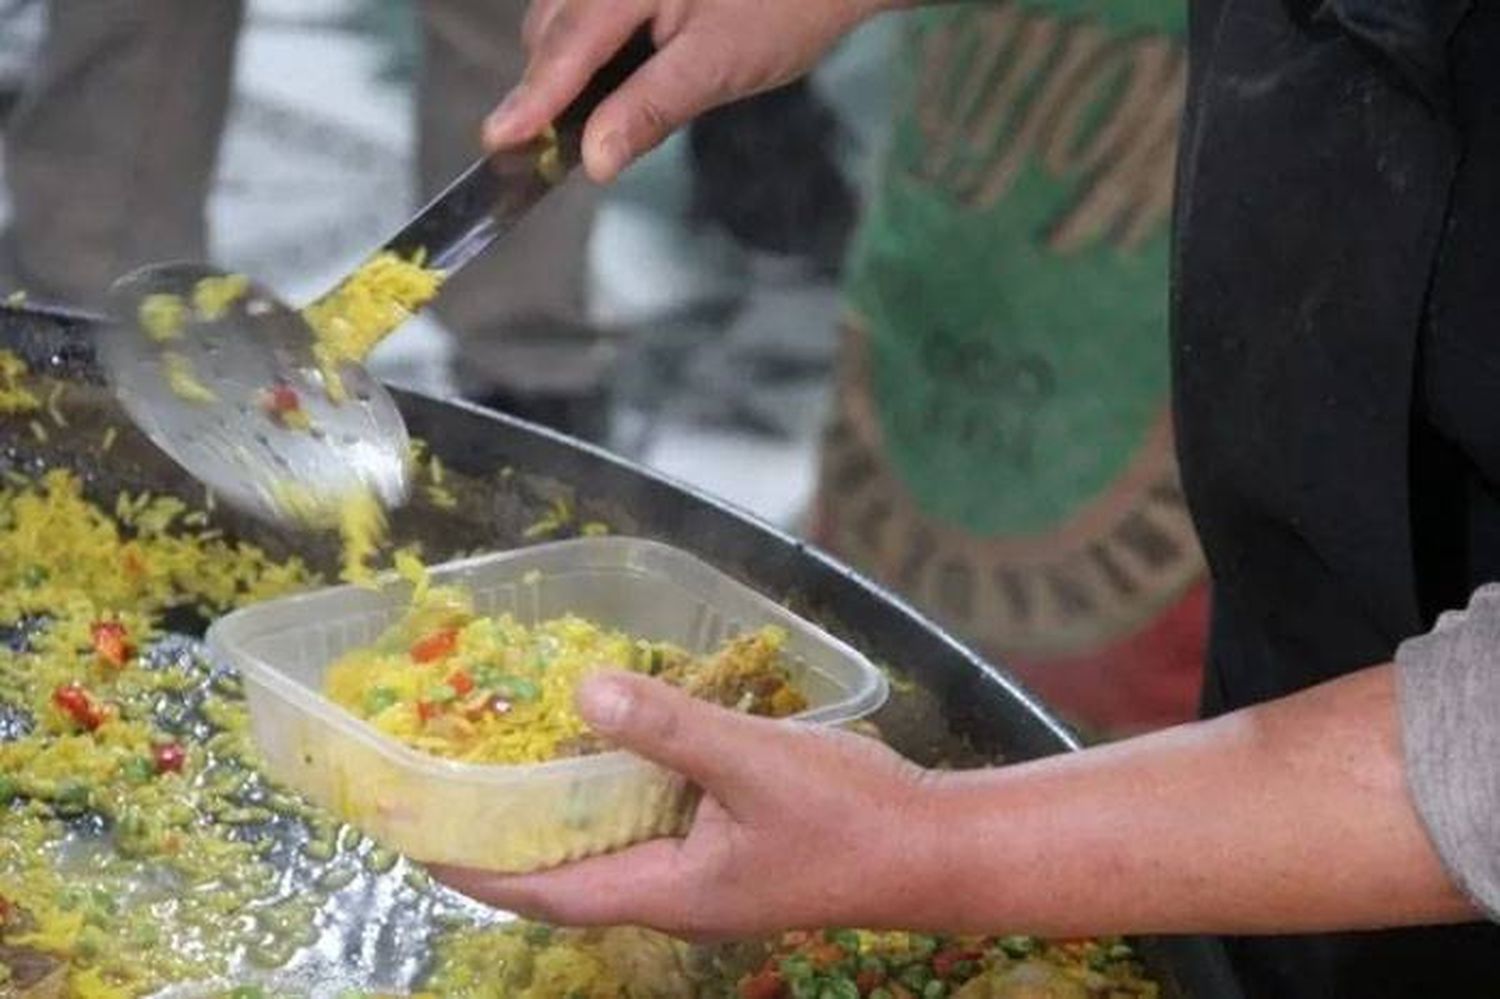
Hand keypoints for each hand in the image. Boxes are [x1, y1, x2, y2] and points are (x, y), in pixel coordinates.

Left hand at [430, 671, 937, 938]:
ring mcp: (706, 875)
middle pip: (567, 876)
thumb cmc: (850, 816)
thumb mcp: (753, 762)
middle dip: (505, 840)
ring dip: (561, 816)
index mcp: (666, 889)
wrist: (934, 849)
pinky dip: (617, 796)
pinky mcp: (732, 851)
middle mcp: (675, 892)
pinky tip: (616, 751)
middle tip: (454, 789)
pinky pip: (652, 828)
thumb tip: (585, 691)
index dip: (473, 866)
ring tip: (514, 764)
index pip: (544, 892)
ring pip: (610, 851)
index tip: (413, 836)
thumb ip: (671, 728)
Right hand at [484, 0, 893, 182]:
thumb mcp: (720, 67)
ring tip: (592, 113)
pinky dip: (593, 50)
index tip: (498, 142)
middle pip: (550, 30)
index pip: (563, 46)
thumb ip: (651, 109)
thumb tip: (595, 160)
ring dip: (569, 70)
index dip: (530, 100)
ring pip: (564, 19)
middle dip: (548, 87)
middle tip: (553, 145)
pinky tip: (625, 76)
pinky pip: (590, 12)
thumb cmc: (786, 7)